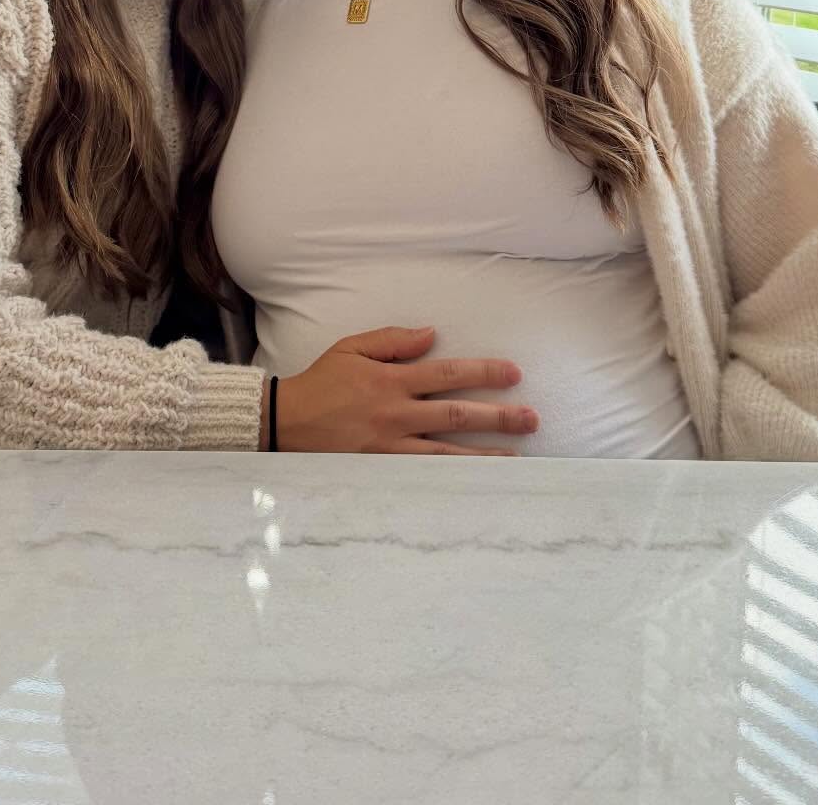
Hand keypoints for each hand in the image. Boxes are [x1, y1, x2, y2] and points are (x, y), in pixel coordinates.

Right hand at [270, 326, 537, 454]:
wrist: (285, 422)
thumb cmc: (321, 382)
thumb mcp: (352, 348)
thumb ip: (392, 340)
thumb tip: (431, 333)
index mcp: (390, 380)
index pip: (446, 374)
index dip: (482, 373)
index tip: (513, 374)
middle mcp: (396, 414)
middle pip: (456, 414)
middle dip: (498, 417)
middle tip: (532, 419)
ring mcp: (391, 446)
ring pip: (447, 452)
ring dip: (485, 455)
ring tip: (517, 458)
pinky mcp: (383, 469)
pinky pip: (425, 475)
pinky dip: (452, 478)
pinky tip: (475, 482)